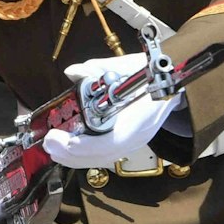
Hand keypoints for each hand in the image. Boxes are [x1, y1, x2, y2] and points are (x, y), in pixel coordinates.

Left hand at [42, 53, 184, 170]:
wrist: (174, 83)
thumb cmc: (151, 73)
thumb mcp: (127, 64)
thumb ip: (99, 67)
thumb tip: (72, 71)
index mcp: (141, 115)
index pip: (113, 141)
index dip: (87, 146)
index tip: (65, 140)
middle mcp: (138, 134)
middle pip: (104, 155)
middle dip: (73, 154)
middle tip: (49, 142)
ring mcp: (136, 141)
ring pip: (103, 159)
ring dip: (75, 158)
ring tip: (53, 148)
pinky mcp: (130, 143)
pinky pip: (105, 156)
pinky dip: (85, 156)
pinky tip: (68, 150)